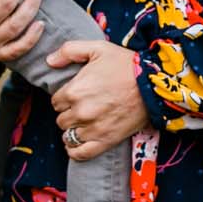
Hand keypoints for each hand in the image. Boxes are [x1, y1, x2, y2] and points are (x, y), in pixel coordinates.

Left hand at [47, 41, 151, 159]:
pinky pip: (80, 153)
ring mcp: (93, 129)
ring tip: (83, 123)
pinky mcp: (106, 141)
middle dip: (69, 113)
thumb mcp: (97, 48)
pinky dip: (75, 150)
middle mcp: (81, 112)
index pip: (55, 102)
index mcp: (74, 91)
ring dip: (73, 130)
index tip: (75, 95)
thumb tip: (49, 61)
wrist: (153, 84)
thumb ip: (69, 51)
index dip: (64, 98)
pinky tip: (78, 143)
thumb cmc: (125, 64)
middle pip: (61, 119)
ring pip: (68, 136)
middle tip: (82, 107)